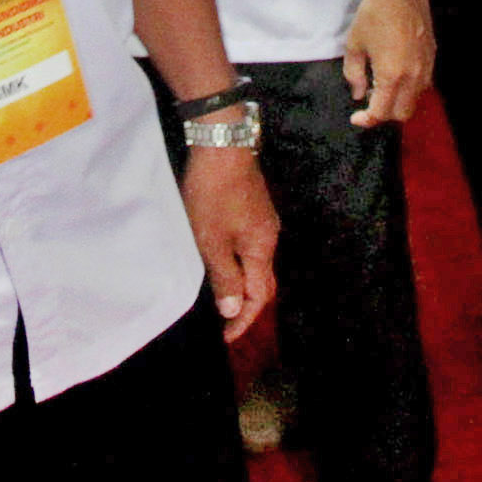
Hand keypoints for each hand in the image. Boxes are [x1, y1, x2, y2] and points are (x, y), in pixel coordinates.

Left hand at [179, 144, 278, 339]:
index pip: (259, 296)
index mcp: (262, 250)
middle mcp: (269, 237)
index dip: (243, 320)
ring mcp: (263, 219)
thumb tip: (234, 310)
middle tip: (225, 323)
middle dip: (247, 306)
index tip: (226, 337)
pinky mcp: (252, 206)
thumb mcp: (212, 241)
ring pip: (255, 262)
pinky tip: (222, 261)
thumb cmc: (214, 195)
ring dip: (241, 283)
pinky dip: (238, 263)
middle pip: (263, 281)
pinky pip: (249, 246)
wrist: (222, 145)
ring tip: (221, 297)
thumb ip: (224, 277)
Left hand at [340, 0, 435, 127]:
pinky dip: (409, 89)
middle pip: (402, 113)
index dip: (367, 120)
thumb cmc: (374, 14)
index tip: (356, 117)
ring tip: (381, 87)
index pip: (381, 112)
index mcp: (391, 75)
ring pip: (415, 100)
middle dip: (384, 114)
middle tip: (369, 101)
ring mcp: (426, 67)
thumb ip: (354, 74)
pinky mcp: (432, 57)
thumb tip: (359, 94)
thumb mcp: (354, 44)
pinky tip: (397, 74)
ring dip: (398, 102)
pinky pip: (423, 84)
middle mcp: (413, 76)